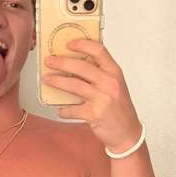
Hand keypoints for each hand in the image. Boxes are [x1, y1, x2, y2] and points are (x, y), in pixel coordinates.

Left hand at [44, 38, 142, 152]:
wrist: (128, 132)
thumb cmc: (120, 109)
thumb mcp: (115, 85)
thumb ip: (100, 73)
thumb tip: (74, 64)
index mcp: (114, 73)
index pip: (99, 51)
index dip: (82, 44)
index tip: (69, 44)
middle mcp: (110, 83)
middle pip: (82, 66)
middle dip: (61, 62)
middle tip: (50, 61)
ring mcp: (102, 98)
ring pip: (74, 85)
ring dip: (57, 81)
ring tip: (47, 79)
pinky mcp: (94, 114)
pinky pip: (73, 109)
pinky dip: (64, 110)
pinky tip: (60, 110)